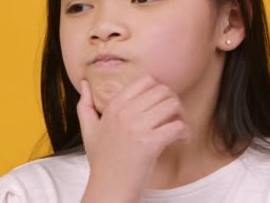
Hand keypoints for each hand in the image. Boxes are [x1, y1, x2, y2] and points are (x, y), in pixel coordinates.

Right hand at [78, 74, 190, 202]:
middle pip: (164, 91)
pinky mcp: (150, 144)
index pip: (146, 80)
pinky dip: (185, 132)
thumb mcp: (88, 130)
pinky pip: (178, 126)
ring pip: (173, 105)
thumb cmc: (102, 161)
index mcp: (114, 106)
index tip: (161, 105)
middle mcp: (125, 113)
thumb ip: (85, 105)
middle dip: (174, 102)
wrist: (108, 188)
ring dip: (182, 116)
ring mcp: (137, 127)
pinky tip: (181, 140)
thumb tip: (85, 83)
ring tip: (179, 129)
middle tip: (175, 117)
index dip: (160, 89)